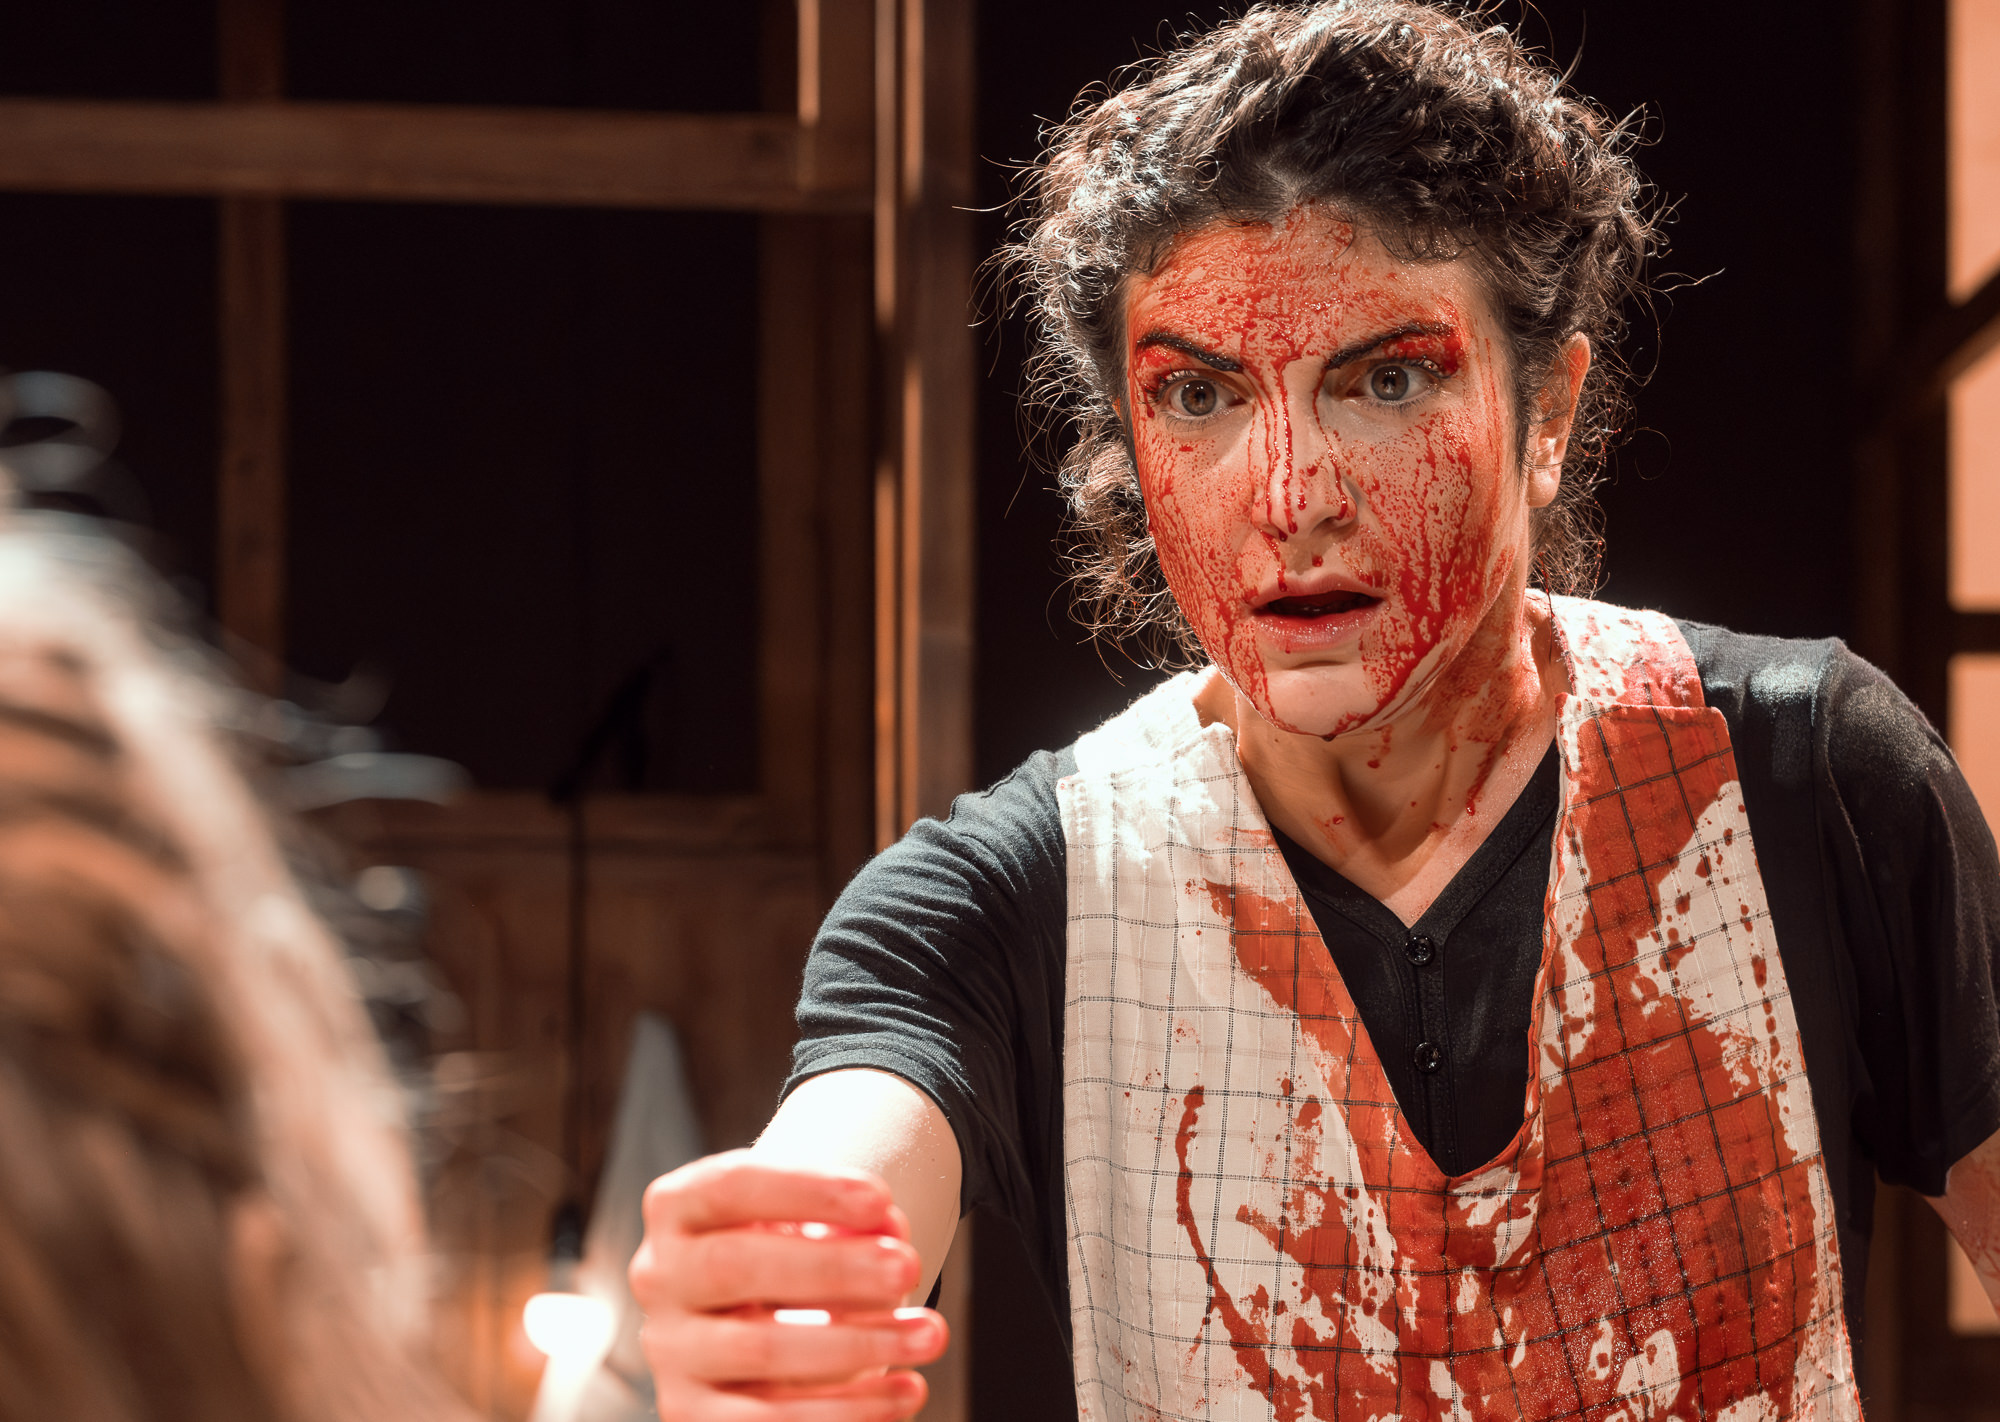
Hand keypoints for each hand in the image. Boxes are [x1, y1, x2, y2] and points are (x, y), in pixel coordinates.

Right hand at [630, 1150, 948, 1420]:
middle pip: (737, 1266)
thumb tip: (891, 1230)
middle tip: (909, 1266)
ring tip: (929, 1334)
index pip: (731, 1185)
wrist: (747, 1315)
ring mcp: (670, 1350)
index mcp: (676, 1207)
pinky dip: (847, 1410)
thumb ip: (845, 1218)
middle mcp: (658, 1276)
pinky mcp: (691, 1413)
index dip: (808, 1190)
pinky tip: (906, 1390)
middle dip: (833, 1267)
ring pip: (760, 1350)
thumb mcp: (805, 1220)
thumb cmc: (786, 1250)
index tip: (883, 1200)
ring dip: (857, 1343)